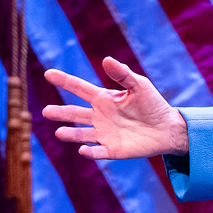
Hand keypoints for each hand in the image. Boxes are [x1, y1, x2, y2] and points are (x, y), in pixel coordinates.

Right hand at [42, 57, 188, 159]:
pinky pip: (98, 152)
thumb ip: (123, 74)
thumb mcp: (139, 85)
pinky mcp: (112, 149)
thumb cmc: (152, 104)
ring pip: (82, 134)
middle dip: (61, 112)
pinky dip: (90, 152)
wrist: (167, 128)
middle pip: (75, 113)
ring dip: (71, 134)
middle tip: (45, 111)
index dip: (64, 81)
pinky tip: (83, 150)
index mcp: (103, 98)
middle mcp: (99, 116)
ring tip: (59, 132)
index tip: (48, 73)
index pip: (80, 88)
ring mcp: (104, 133)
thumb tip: (106, 59)